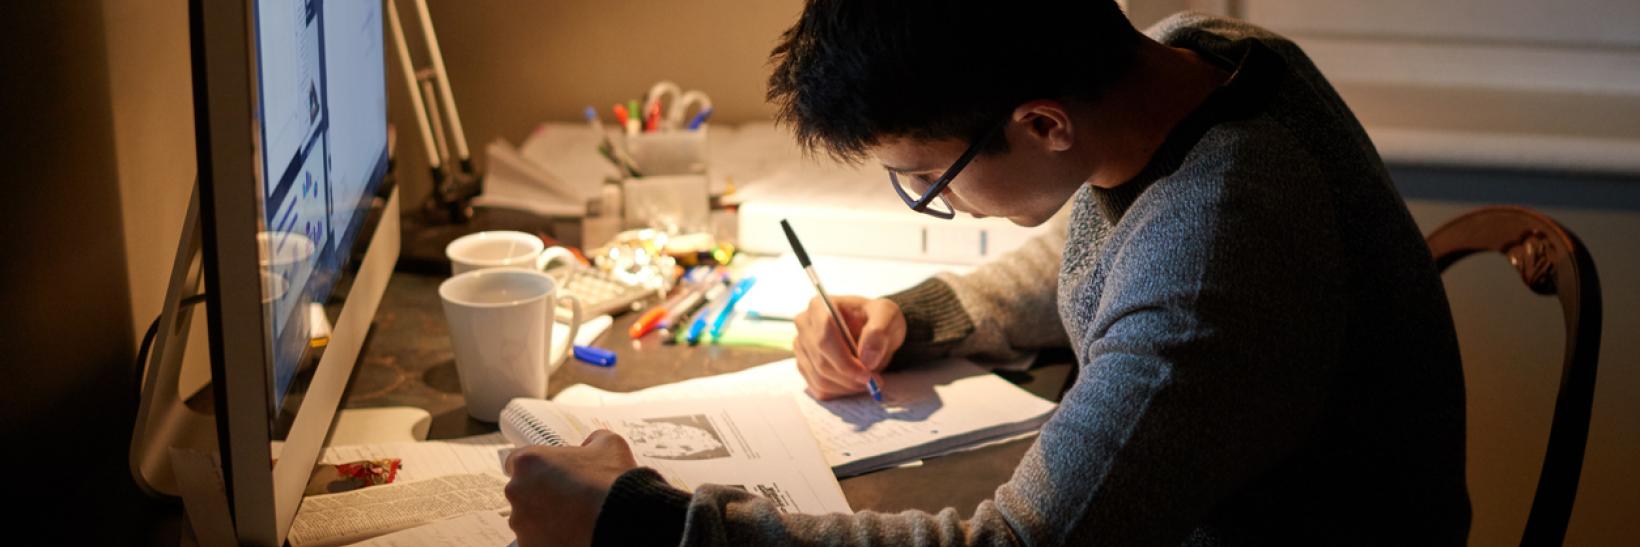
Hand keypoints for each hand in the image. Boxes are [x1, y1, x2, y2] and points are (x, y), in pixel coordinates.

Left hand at [504, 430, 638, 546]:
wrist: (621, 521)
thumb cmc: (611, 481)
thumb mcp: (609, 444)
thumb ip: (592, 440)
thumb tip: (590, 445)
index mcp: (529, 461)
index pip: (518, 462)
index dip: (537, 468)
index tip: (551, 475)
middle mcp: (517, 491)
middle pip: (522, 492)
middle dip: (541, 495)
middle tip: (568, 499)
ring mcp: (521, 523)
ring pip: (528, 519)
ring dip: (544, 519)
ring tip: (573, 520)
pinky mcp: (529, 546)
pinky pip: (537, 540)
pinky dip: (550, 539)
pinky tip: (572, 534)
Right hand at [793, 296, 905, 399]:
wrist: (875, 330)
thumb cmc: (879, 319)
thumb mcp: (888, 315)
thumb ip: (879, 331)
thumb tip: (866, 359)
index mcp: (819, 306)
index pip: (824, 338)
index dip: (844, 361)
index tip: (867, 374)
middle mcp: (804, 325)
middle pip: (821, 362)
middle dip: (849, 377)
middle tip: (874, 381)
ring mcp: (801, 347)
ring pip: (820, 378)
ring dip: (847, 386)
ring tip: (868, 381)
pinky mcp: (805, 365)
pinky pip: (818, 388)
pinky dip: (840, 392)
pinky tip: (856, 383)